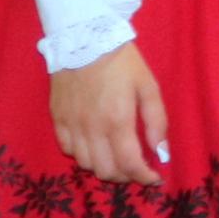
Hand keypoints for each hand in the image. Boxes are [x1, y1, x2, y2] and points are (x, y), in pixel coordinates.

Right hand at [50, 41, 168, 187]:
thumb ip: (157, 122)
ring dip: (104, 167)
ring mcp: (70, 124)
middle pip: (105, 171)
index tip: (154, 178)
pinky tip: (95, 146)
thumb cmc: (122, 62)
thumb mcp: (149, 87)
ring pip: (85, 164)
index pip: (129, 164)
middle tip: (137, 169)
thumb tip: (161, 153)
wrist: (84, 39)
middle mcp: (91, 128)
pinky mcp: (57, 118)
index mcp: (117, 121)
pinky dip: (83, 155)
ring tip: (118, 159)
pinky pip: (67, 149)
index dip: (144, 178)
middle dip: (125, 176)